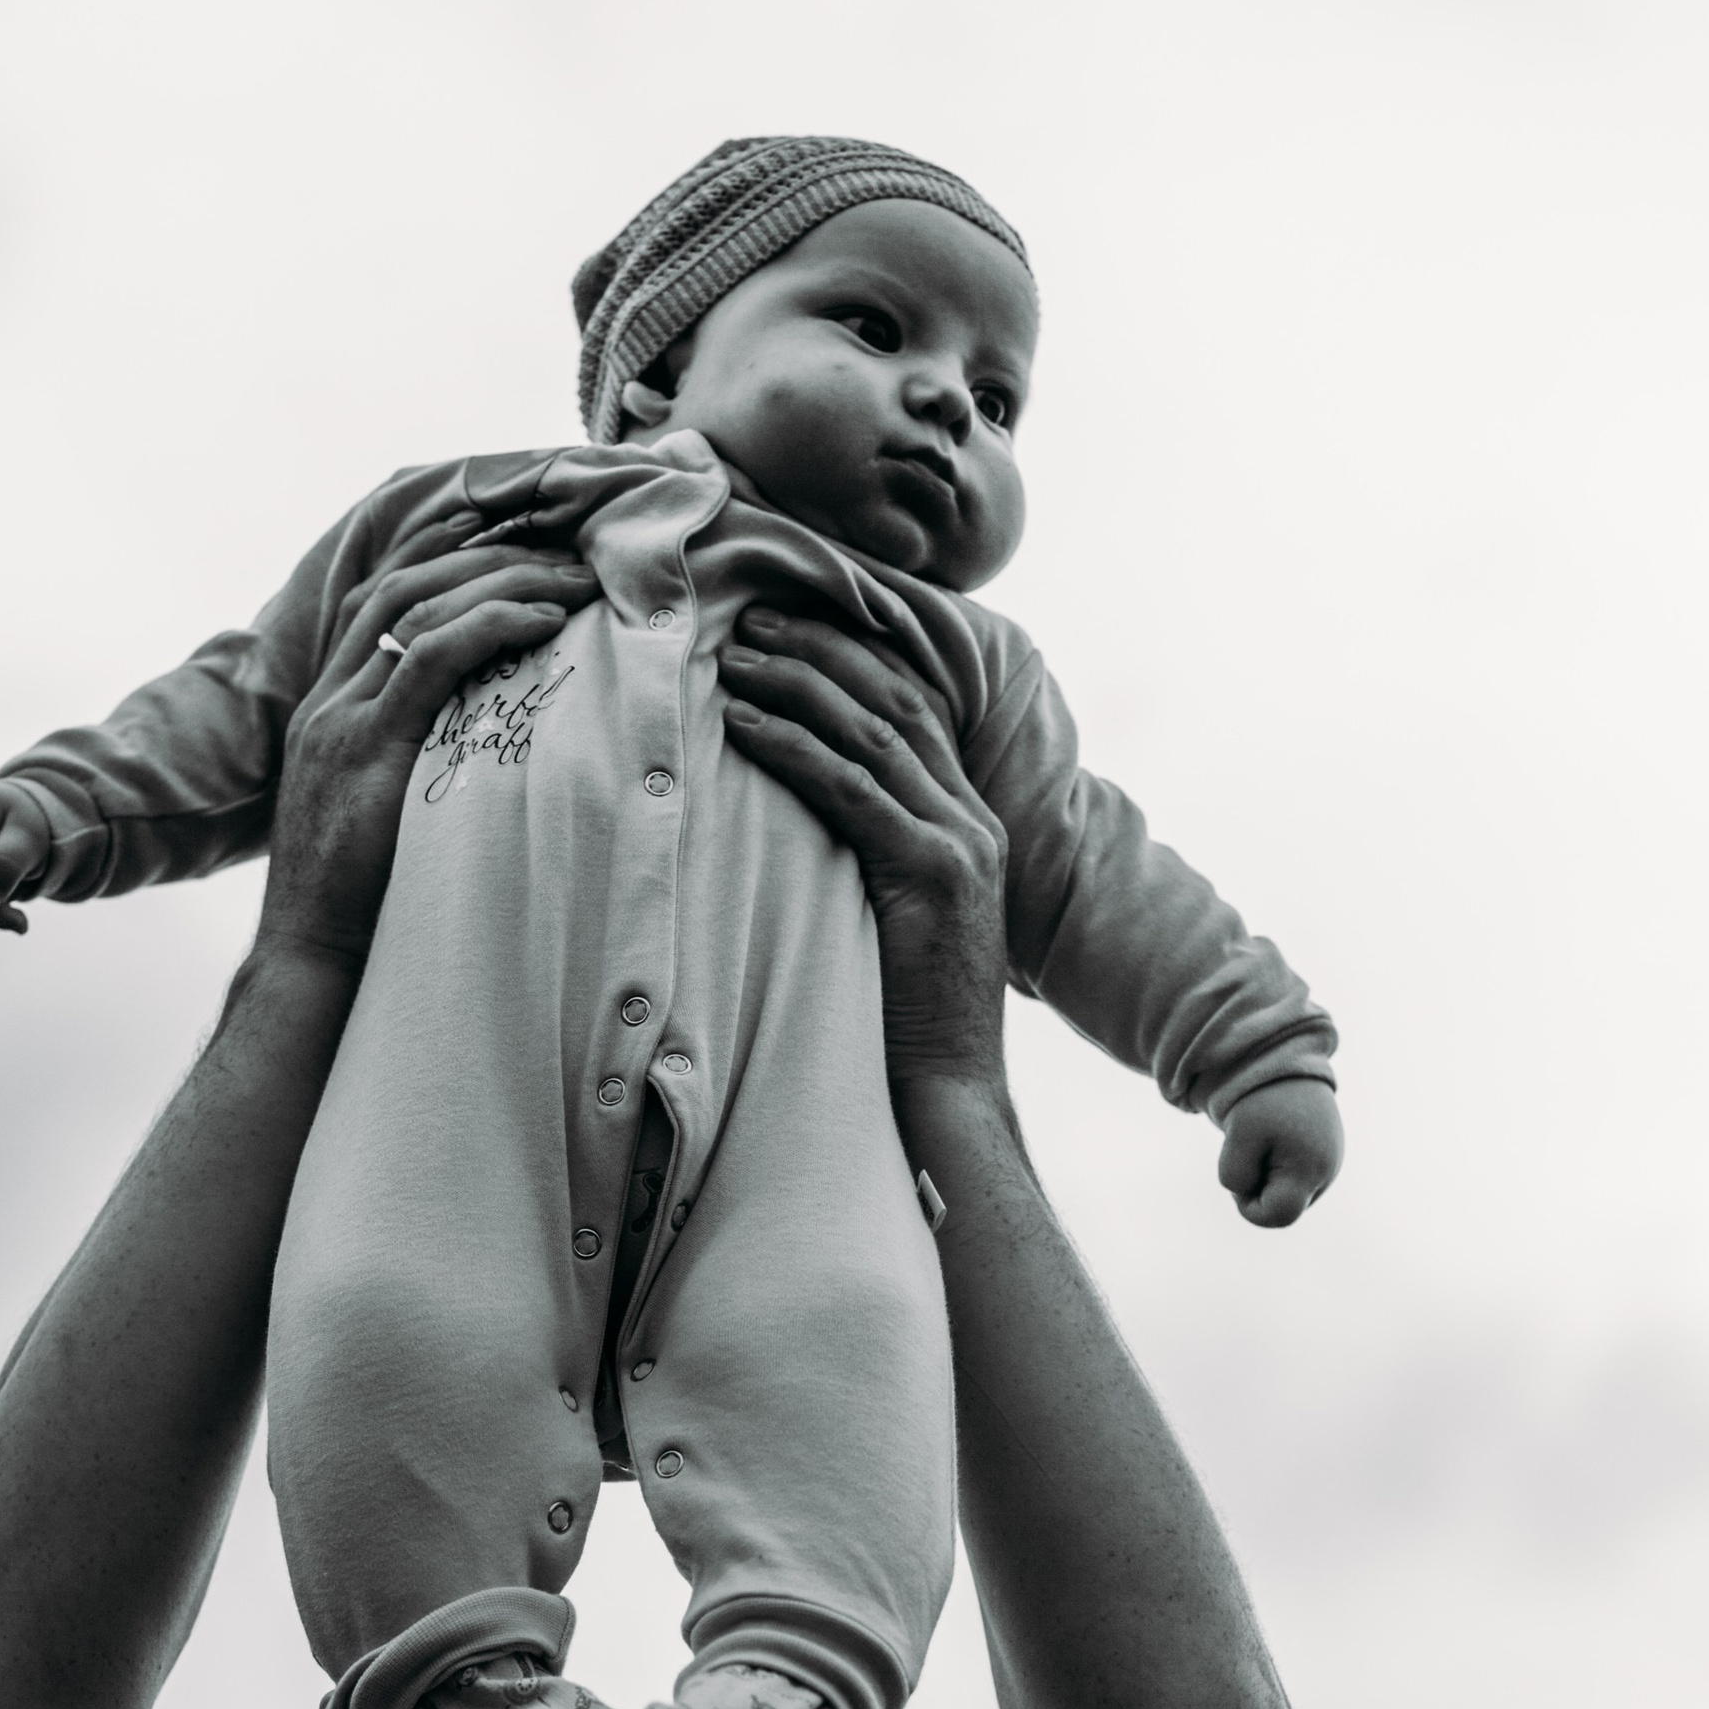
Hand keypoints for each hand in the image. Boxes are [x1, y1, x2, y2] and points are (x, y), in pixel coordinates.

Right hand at [253, 542, 602, 974]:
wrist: (310, 954)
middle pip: (401, 585)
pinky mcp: (367, 749)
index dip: (442, 555)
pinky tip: (541, 619)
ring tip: (571, 578)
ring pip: (418, 608)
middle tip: (560, 547)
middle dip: (485, 554)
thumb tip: (478, 752)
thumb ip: (413, 766)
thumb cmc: (359, 898)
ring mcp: (342, 721)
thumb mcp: (382, 812)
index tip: (505, 534)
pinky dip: (489, 626)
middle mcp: (328, 701)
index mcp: (327, 707)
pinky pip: (430, 660)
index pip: (381, 599)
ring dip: (502, 580)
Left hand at [715, 605, 1009, 1093]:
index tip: (787, 623)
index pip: (915, 707)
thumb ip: (869, 856)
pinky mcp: (933, 875)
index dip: (852, 655)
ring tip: (732, 656)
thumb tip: (802, 815)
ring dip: (797, 684)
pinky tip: (743, 724)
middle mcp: (975, 819)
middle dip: (822, 647)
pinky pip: (852, 790)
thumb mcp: (891, 916)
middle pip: (897, 698)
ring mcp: (960, 844)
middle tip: (750, 617)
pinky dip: (793, 747)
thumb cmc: (901, 1018)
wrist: (948, 1091)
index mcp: (971, 821)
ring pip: (874, 731)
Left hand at [1217, 1078, 1342, 1227]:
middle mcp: (1327, 1173)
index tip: (1238, 1173)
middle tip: (1250, 1151)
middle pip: (1282, 1209)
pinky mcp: (1322, 1161)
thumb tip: (1244, 1193)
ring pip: (1286, 1197)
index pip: (1277, 1216)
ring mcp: (1328, 1168)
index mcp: (1312, 1168)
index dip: (1249, 1206)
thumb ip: (1235, 1174)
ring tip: (1264, 1142)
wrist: (1286, 1065)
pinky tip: (1272, 1143)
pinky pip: (1291, 1182)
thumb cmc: (1262, 1098)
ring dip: (1265, 1179)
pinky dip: (1274, 1170)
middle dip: (1257, 1190)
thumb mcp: (1239, 1134)